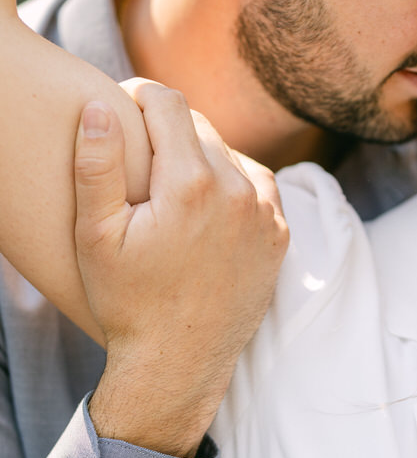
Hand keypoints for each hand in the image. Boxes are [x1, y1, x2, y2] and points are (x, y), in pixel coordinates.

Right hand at [75, 81, 287, 456]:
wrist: (178, 363)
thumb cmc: (129, 302)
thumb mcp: (96, 236)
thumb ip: (97, 165)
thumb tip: (99, 107)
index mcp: (190, 183)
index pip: (167, 103)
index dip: (138, 95)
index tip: (120, 106)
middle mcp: (237, 191)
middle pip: (200, 127)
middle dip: (166, 128)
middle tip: (138, 149)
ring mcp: (265, 214)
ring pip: (230, 154)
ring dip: (201, 156)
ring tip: (169, 183)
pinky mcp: (279, 236)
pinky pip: (257, 186)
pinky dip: (233, 184)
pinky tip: (206, 202)